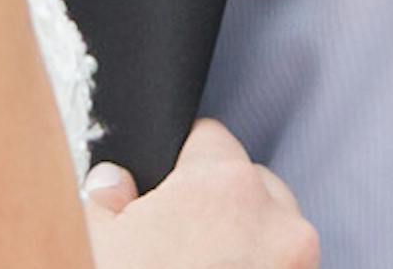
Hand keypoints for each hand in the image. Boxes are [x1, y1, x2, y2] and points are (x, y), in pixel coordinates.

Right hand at [84, 120, 316, 268]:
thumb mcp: (90, 241)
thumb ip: (103, 198)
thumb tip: (113, 186)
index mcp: (225, 187)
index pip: (209, 138)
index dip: (178, 164)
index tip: (162, 191)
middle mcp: (279, 222)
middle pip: (250, 184)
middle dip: (218, 206)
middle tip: (177, 242)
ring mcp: (302, 265)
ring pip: (274, 231)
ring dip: (245, 243)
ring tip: (201, 263)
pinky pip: (284, 264)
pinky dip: (259, 266)